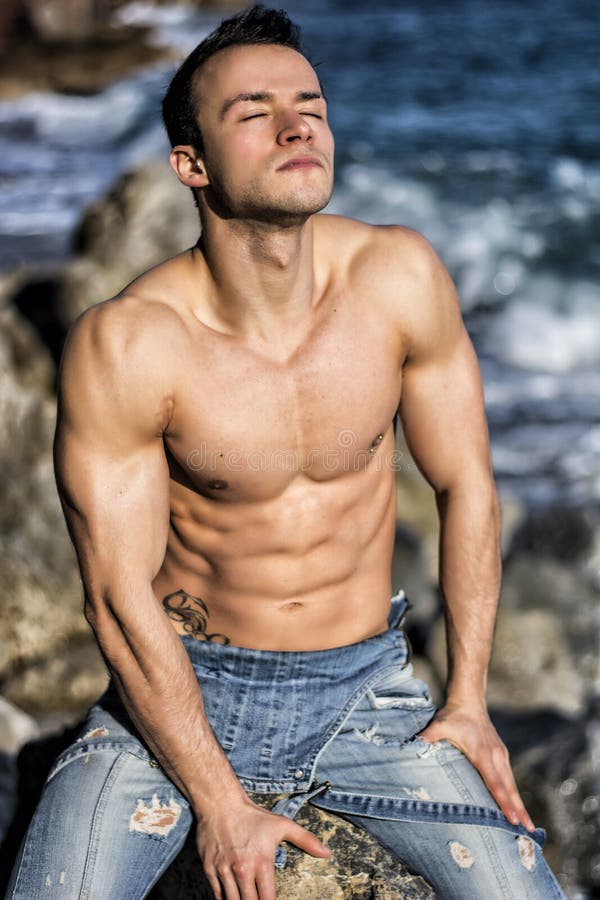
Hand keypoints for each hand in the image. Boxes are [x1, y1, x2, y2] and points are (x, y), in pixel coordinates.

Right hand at [196, 796, 331, 899]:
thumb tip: (327, 853)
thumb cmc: (253, 816)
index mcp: (262, 863)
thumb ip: (306, 840)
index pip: (268, 899)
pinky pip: (217, 895)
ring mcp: (224, 871)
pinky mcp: (210, 870)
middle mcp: (242, 870)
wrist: (221, 804)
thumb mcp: (282, 825)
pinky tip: (232, 899)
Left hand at [418, 702, 535, 832]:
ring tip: (528, 824)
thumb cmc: (453, 715)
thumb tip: (413, 747)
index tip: (513, 819)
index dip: (503, 802)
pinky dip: (514, 793)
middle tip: (529, 830)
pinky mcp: (501, 754)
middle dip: (519, 810)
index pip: (495, 783)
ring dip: (520, 804)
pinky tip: (516, 805)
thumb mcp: (439, 725)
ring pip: (512, 784)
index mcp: (483, 754)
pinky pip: (509, 777)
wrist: (469, 700)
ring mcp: (501, 755)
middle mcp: (496, 756)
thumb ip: (427, 738)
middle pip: (509, 788)